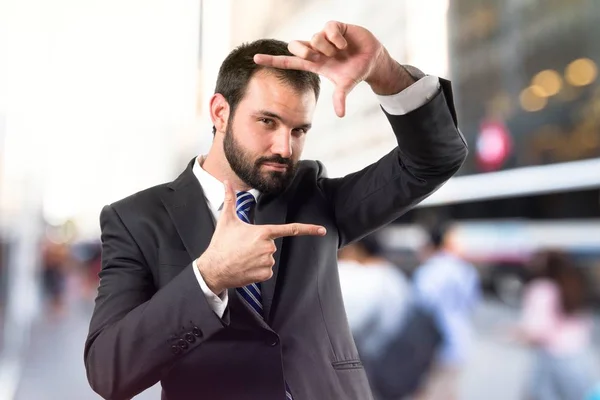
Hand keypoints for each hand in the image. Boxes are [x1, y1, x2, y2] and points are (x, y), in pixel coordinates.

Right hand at [197, 181, 326, 293]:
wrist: (214, 268)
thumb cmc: (221, 243)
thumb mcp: (226, 220)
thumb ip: (230, 199)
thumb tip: (226, 181)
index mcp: (263, 232)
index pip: (290, 229)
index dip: (308, 229)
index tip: (322, 230)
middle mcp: (268, 247)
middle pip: (271, 245)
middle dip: (260, 246)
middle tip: (243, 247)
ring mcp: (267, 262)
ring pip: (269, 259)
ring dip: (258, 259)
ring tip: (242, 258)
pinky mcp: (264, 275)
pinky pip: (267, 271)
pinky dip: (257, 270)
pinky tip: (245, 268)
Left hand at [254, 21, 411, 116]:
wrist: (372, 60)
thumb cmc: (355, 72)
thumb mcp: (346, 85)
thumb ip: (340, 98)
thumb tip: (341, 115)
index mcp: (314, 63)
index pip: (288, 62)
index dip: (272, 61)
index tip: (255, 59)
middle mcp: (315, 49)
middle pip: (296, 46)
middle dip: (304, 52)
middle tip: (318, 58)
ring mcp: (324, 37)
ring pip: (314, 38)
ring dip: (328, 48)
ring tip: (340, 52)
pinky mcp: (335, 27)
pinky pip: (328, 29)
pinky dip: (337, 39)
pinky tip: (344, 44)